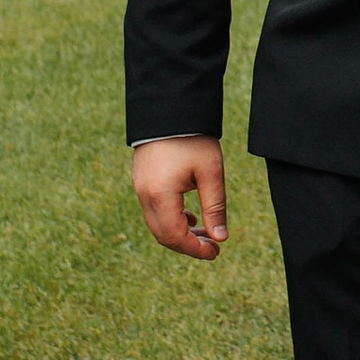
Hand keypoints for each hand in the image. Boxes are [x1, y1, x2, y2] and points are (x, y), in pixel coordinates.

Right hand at [133, 135, 227, 259]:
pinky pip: (153, 210)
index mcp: (160, 194)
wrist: (169, 107)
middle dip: (188, 245)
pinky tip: (190, 217)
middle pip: (163, 235)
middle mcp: (144, 194)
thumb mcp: (211, 173)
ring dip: (180, 233)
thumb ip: (215, 207)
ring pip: (157, 224)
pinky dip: (170, 219)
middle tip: (213, 247)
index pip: (175, 236)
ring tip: (205, 233)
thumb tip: (220, 238)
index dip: (195, 249)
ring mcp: (139, 187)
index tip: (215, 252)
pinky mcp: (141, 180)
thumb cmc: (193, 139)